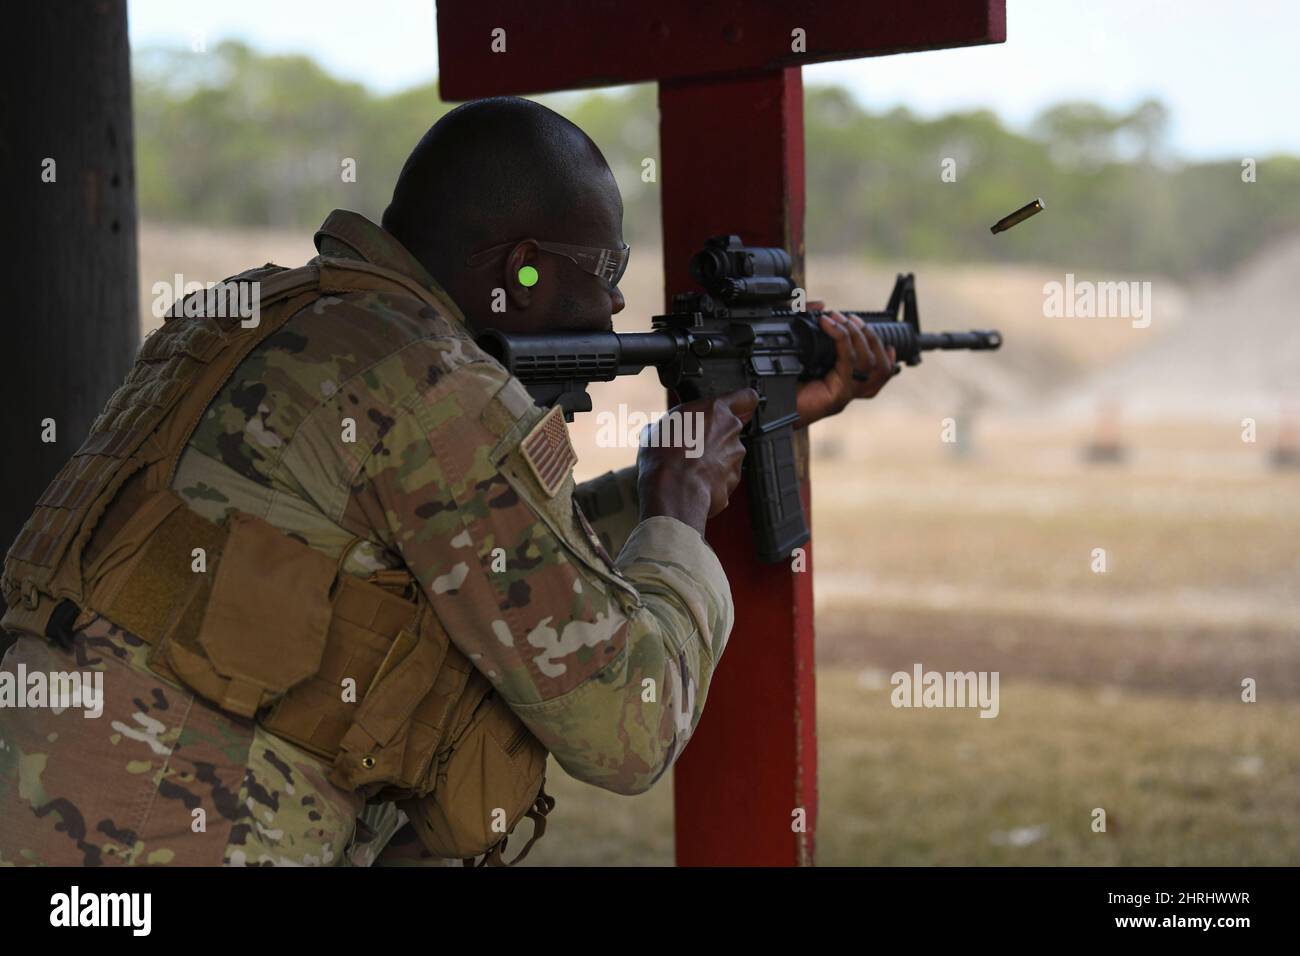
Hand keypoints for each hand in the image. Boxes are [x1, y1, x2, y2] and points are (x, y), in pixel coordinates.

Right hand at [636, 388, 759, 535]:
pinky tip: (695, 481)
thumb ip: (669, 425)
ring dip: (716, 458)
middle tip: (696, 443)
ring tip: (691, 466)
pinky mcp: (734, 479)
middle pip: (733, 428)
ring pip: (730, 453)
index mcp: (715, 410)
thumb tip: (655, 431)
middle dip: (718, 436)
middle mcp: (730, 429)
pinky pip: (726, 475)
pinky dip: (715, 478)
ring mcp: (735, 455)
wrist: (673, 490)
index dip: (741, 404)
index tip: (733, 408)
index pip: (746, 397)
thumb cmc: (664, 456)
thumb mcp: (655, 430)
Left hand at [796, 301, 896, 426]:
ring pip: (869, 362)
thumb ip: (810, 326)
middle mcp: (851, 390)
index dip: (887, 355)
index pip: (880, 371)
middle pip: (879, 365)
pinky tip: (828, 325)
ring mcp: (846, 393)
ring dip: (858, 335)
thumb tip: (819, 304)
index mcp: (846, 382)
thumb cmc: (784, 382)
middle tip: (849, 318)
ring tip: (841, 318)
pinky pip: (848, 362)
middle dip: (869, 335)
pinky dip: (841, 339)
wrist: (771, 407)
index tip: (880, 334)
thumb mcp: (801, 349)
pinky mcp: (838, 395)